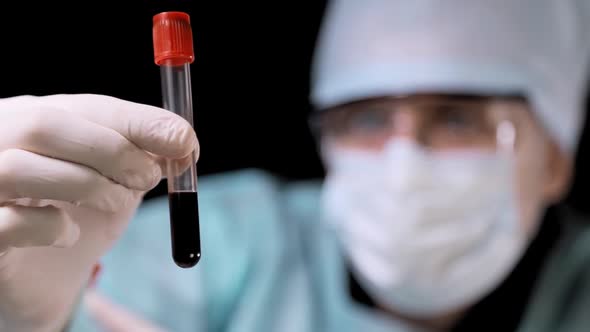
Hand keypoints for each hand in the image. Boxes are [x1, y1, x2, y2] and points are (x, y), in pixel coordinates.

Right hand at [0, 94, 197, 331]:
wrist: (41, 276)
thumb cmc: (76, 213)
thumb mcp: (115, 178)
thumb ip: (142, 155)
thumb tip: (183, 141)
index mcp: (35, 117)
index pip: (85, 106)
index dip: (138, 121)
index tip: (183, 140)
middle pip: (43, 124)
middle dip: (112, 151)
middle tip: (149, 178)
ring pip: (19, 168)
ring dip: (87, 186)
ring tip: (116, 202)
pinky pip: (7, 223)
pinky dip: (50, 227)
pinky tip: (68, 233)